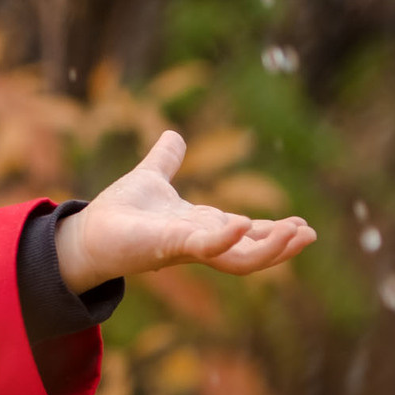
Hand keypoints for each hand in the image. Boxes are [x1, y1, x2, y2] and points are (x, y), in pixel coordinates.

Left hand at [54, 131, 316, 291]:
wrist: (85, 232)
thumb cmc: (118, 213)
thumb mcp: (150, 179)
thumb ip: (165, 160)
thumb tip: (174, 135)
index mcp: (199, 226)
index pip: (245, 231)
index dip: (272, 230)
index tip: (302, 226)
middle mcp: (199, 241)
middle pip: (250, 250)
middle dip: (280, 246)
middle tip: (309, 235)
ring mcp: (186, 247)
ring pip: (238, 259)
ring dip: (269, 249)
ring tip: (298, 234)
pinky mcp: (168, 246)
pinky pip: (205, 247)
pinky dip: (226, 238)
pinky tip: (245, 224)